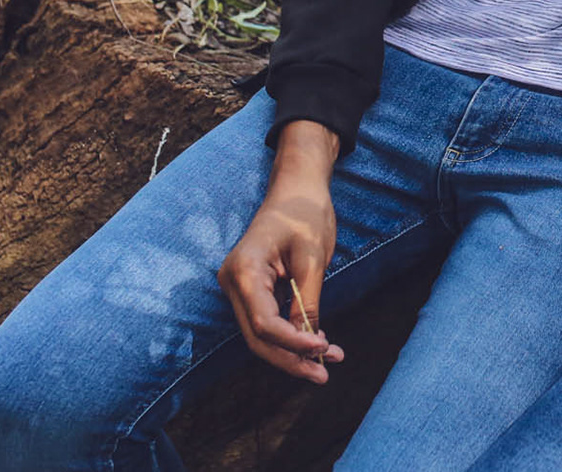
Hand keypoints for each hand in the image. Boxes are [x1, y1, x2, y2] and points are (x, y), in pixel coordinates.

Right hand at [217, 120, 346, 382]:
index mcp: (244, 269)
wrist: (297, 187)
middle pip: (257, 336)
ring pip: (261, 333)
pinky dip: (291, 335)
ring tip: (327, 363)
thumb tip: (311, 342)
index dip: (292, 343)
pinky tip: (317, 345)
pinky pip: (267, 320)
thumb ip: (308, 301)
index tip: (323, 349)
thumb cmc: (305, 213)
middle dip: (290, 358)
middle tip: (323, 374)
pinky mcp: (252, 289)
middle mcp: (233, 280)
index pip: (262, 322)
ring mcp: (239, 286)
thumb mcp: (313, 258)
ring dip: (292, 351)